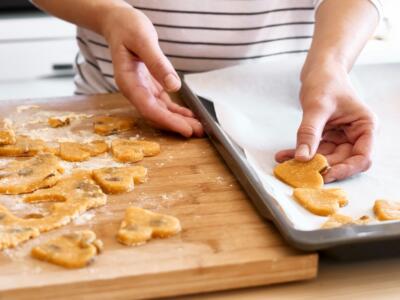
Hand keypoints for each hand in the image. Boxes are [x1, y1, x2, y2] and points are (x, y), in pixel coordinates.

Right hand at [102, 7, 202, 136]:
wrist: (118, 23)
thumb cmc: (127, 28)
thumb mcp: (143, 40)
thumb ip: (157, 63)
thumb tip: (174, 86)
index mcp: (128, 82)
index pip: (149, 108)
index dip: (167, 121)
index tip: (185, 129)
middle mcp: (134, 90)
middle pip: (156, 114)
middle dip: (177, 125)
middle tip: (198, 132)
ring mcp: (142, 90)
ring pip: (161, 111)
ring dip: (179, 120)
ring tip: (198, 128)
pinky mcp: (150, 87)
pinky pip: (164, 103)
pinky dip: (177, 111)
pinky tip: (190, 116)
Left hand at [275, 63, 376, 182]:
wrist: (319, 71)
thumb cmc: (325, 82)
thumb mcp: (317, 107)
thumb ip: (310, 132)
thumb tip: (302, 158)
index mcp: (365, 127)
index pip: (362, 158)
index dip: (345, 170)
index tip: (324, 174)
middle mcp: (357, 135)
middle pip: (342, 161)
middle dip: (320, 166)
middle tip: (298, 171)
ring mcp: (342, 137)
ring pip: (326, 157)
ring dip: (306, 161)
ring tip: (284, 162)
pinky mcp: (329, 137)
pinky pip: (315, 150)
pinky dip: (301, 152)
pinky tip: (284, 155)